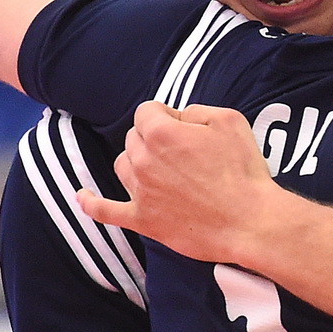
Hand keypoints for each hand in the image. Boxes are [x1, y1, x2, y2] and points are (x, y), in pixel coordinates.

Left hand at [79, 101, 281, 265]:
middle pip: (134, 138)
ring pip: (122, 166)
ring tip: (162, 170)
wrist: (250, 222)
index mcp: (161, 132)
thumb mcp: (230, 121)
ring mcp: (139, 191)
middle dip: (154, 139)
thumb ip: (197, 110)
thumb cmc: (244, 172)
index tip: (186, 128)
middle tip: (185, 153)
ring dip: (137, 162)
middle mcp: (143, 160)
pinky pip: (104, 210)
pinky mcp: (142, 219)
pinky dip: (90, 203)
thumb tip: (180, 116)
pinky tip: (82, 196)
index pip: (147, 111)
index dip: (168, 116)